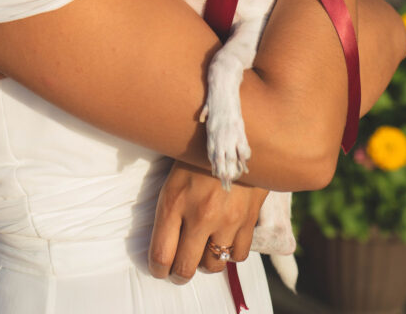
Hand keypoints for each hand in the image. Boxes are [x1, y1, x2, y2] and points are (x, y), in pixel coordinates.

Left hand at [148, 161, 266, 282]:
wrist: (236, 133)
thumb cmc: (197, 152)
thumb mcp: (174, 174)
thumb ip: (169, 207)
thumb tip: (162, 240)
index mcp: (174, 201)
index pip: (161, 254)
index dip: (157, 269)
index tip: (158, 268)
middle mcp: (200, 215)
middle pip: (185, 267)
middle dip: (178, 273)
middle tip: (178, 269)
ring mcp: (226, 220)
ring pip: (213, 265)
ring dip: (205, 262)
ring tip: (202, 250)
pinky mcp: (248, 219)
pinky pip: (238, 255)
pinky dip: (230, 253)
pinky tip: (224, 239)